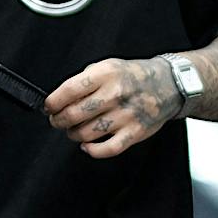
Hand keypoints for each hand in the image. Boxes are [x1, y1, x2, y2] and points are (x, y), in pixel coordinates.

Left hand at [44, 56, 182, 158]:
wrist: (169, 84)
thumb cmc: (132, 76)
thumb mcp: (106, 66)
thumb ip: (83, 81)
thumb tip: (59, 100)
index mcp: (105, 74)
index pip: (69, 90)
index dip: (52, 102)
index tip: (48, 107)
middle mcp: (116, 94)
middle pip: (74, 114)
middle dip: (58, 120)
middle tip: (57, 120)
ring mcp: (126, 115)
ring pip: (87, 133)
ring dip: (73, 134)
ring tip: (73, 130)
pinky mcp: (136, 132)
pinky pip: (108, 149)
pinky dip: (93, 151)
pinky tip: (87, 146)